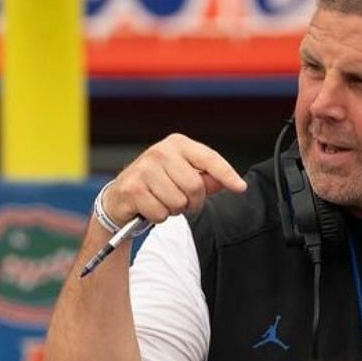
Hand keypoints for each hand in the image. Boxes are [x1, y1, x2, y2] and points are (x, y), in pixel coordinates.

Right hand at [102, 134, 246, 226]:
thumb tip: (228, 182)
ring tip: (162, 201)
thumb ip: (207, 179)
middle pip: (195, 186)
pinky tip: (149, 207)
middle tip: (181, 201)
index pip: (209, 158)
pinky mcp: (133, 188)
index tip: (241, 187)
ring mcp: (144, 168)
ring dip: (173, 210)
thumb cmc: (157, 184)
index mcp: (177, 144)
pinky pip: (160, 213)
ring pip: (177, 202)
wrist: (121, 196)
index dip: (227, 174)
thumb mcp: (183, 176)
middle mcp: (160, 151)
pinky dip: (158, 217)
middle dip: (192, 201)